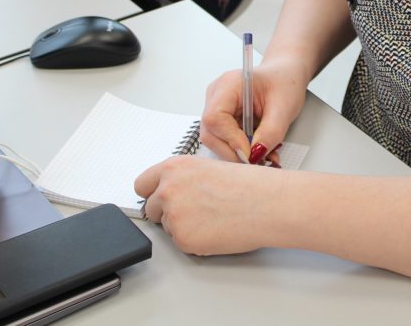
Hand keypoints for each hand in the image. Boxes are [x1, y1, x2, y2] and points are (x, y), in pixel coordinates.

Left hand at [134, 155, 281, 254]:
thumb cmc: (249, 185)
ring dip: (183, 226)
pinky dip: (195, 240)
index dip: (153, 193)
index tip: (160, 198)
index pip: (142, 184)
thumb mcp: (209, 167)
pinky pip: (181, 243)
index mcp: (174, 168)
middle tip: (195, 211)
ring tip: (212, 218)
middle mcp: (168, 189)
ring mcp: (173, 215)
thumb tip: (175, 191)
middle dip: (167, 212)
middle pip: (151, 208)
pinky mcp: (183, 239)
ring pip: (167, 226)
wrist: (267, 203)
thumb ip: (184, 179)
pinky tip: (215, 229)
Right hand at [200, 56, 308, 165]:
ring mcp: (217, 107)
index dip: (231, 140)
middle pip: (210, 133)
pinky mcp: (222, 119)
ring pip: (216, 140)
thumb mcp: (284, 107)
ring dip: (238, 153)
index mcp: (229, 84)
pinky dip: (241, 150)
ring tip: (262, 154)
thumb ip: (271, 132)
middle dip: (233, 151)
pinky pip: (225, 140)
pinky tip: (258, 148)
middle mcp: (217, 95)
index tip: (251, 152)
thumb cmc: (284, 82)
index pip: (215, 118)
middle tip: (258, 159)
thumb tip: (255, 154)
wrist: (286, 77)